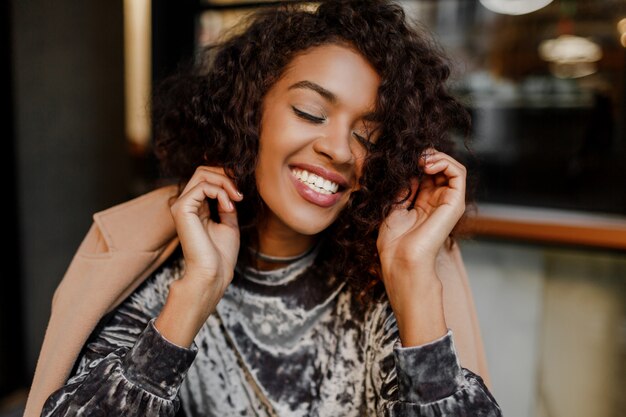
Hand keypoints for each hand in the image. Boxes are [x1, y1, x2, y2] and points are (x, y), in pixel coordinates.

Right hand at [171, 166, 241, 285]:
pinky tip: (228, 208)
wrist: (213, 273)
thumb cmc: (221, 254)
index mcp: (195, 206)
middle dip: (226, 175)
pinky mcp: (181, 208)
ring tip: (237, 198)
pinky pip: (203, 186)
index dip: (226, 176)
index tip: (241, 192)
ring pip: (203, 173)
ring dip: (225, 182)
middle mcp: (186, 203)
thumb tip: (232, 186)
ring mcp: (181, 204)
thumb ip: (227, 202)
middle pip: (203, 170)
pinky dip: (221, 193)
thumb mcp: (229, 222)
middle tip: (240, 194)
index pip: (206, 177)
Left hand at [377, 150, 465, 276]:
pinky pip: (459, 173)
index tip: (403, 158)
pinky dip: (445, 161)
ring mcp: (448, 202)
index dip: (417, 160)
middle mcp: (438, 201)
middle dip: (427, 155)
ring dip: (437, 156)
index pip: (427, 173)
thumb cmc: (394, 241)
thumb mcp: (394, 206)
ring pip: (453, 166)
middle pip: (441, 167)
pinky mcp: (456, 203)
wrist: (401, 259)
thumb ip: (404, 187)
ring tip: (422, 160)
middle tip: (413, 155)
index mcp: (423, 203)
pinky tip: (428, 165)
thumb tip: (409, 169)